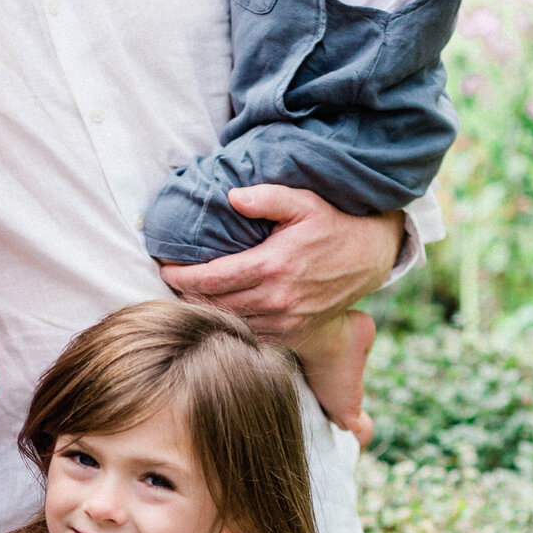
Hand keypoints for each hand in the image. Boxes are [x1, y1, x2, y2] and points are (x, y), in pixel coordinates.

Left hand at [159, 186, 403, 342]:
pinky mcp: (293, 334)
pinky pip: (251, 336)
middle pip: (214, 305)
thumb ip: (267, 198)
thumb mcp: (304, 202)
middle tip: (169, 284)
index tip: (163, 269)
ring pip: (230, 323)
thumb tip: (232, 197)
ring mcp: (286, 320)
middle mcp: (277, 298)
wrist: (369, 257)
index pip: (212, 278)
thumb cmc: (332, 224)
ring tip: (187, 298)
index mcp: (272, 265)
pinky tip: (217, 314)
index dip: (181, 276)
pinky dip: (231, 326)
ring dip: (206, 313)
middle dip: (186, 296)